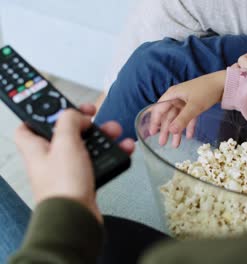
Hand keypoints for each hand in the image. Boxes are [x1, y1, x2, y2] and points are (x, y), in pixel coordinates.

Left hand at [14, 105, 134, 222]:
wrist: (77, 217)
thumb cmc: (63, 185)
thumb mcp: (65, 142)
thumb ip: (69, 121)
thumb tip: (76, 115)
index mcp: (37, 147)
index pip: (29, 125)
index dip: (43, 113)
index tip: (61, 106)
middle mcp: (50, 158)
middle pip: (65, 133)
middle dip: (83, 123)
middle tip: (94, 117)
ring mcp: (68, 170)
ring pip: (86, 146)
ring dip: (102, 136)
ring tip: (115, 131)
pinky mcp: (84, 180)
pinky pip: (99, 161)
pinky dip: (112, 152)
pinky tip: (123, 147)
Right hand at [149, 71, 225, 146]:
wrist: (224, 84)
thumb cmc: (206, 91)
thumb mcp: (194, 106)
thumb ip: (182, 119)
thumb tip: (171, 131)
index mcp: (173, 94)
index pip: (159, 109)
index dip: (155, 121)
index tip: (152, 133)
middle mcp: (177, 98)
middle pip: (168, 115)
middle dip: (165, 130)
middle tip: (162, 143)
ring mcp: (185, 101)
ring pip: (178, 118)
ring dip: (177, 131)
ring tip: (175, 145)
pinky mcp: (194, 105)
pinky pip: (188, 117)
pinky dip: (188, 126)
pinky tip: (189, 137)